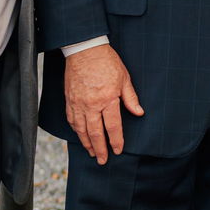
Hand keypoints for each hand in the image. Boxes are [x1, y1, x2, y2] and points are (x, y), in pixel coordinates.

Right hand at [64, 45, 143, 163]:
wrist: (85, 50)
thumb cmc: (107, 62)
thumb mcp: (124, 78)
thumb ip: (131, 98)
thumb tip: (139, 112)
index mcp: (108, 99)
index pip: (112, 126)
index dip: (116, 140)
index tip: (118, 150)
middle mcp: (92, 105)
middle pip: (95, 133)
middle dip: (100, 149)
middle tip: (102, 160)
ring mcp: (78, 103)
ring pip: (81, 129)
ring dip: (86, 143)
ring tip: (91, 152)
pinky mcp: (69, 100)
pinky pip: (71, 120)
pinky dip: (76, 131)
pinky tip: (80, 136)